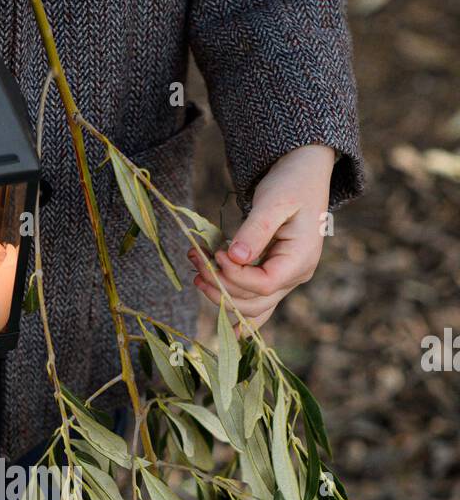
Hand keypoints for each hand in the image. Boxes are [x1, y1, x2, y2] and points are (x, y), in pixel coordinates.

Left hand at [188, 143, 335, 330]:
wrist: (303, 173)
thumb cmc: (291, 183)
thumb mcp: (273, 201)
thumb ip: (255, 230)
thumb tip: (234, 258)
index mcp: (301, 259)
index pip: (263, 284)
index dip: (234, 275)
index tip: (215, 254)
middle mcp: (296, 276)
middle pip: (254, 301)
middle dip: (221, 286)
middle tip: (195, 262)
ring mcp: (286, 279)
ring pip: (252, 306)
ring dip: (221, 293)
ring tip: (196, 270)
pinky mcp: (273, 275)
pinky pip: (256, 302)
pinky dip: (237, 309)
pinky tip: (222, 325)